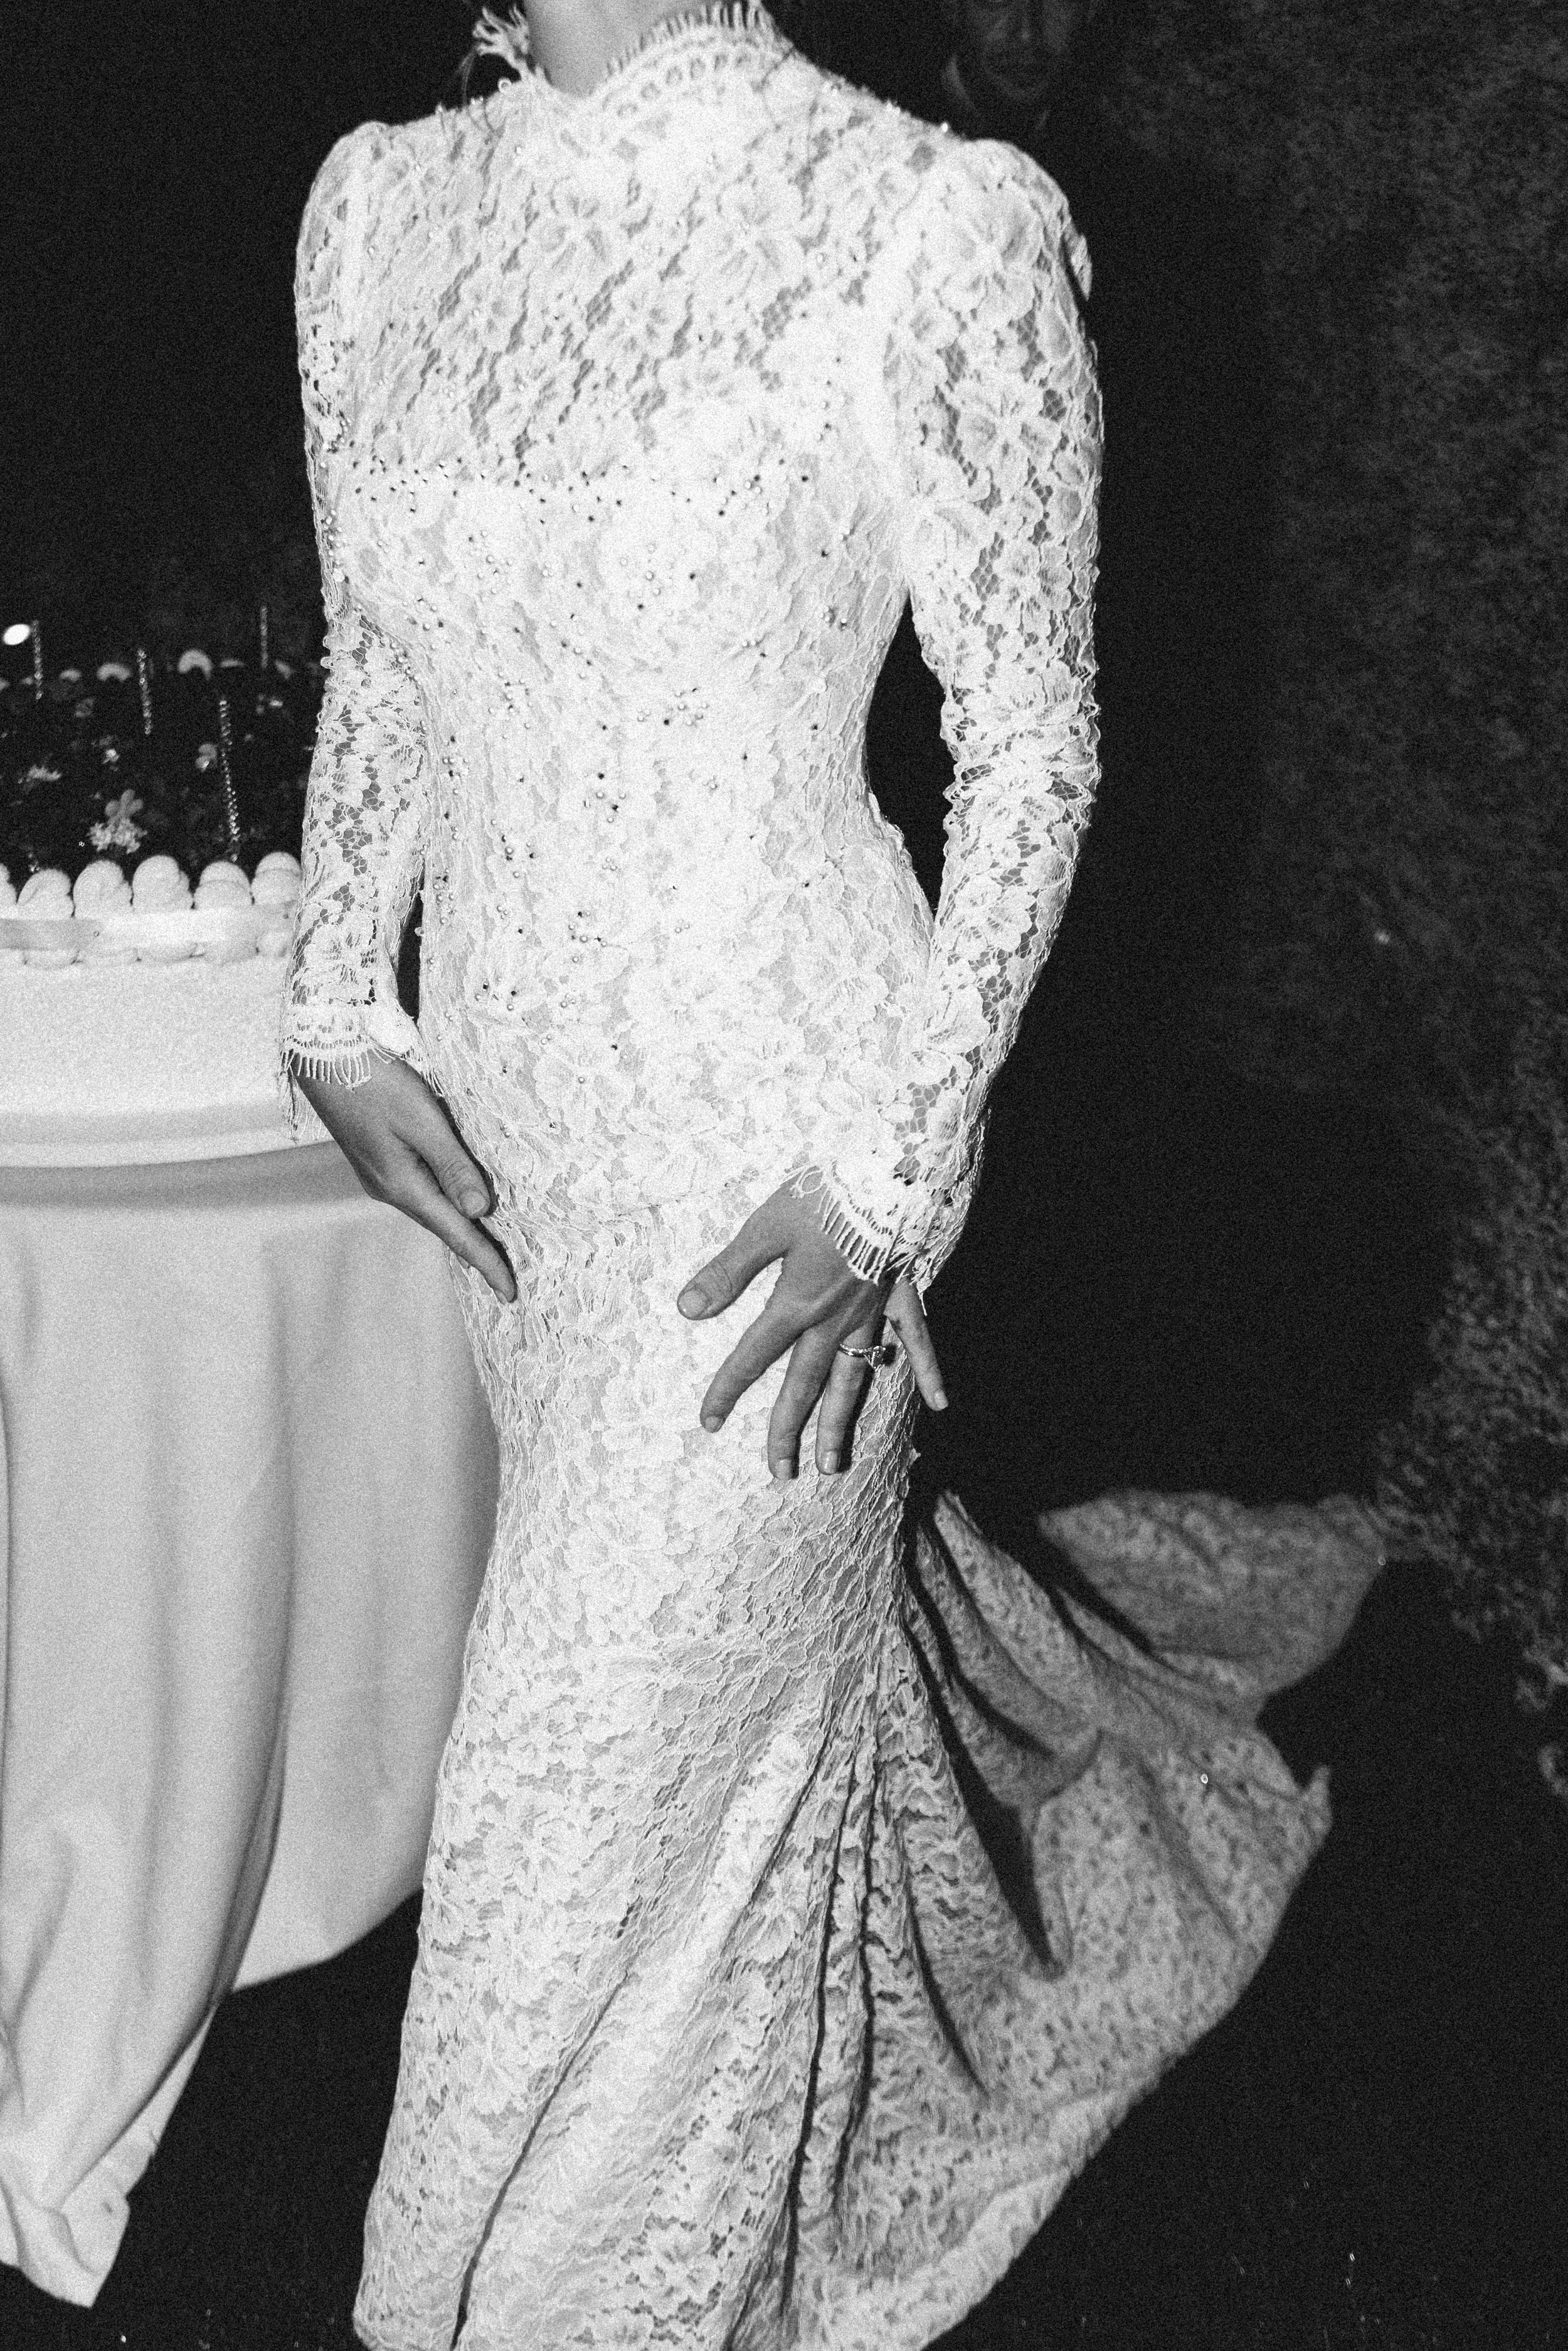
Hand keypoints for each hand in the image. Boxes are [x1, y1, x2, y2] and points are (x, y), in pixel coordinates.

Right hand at [292, 1053, 516, 1303]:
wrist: (326, 1059)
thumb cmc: (376, 1083)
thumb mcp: (422, 1120)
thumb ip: (453, 1165)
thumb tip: (478, 1211)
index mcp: (403, 1185)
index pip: (457, 1234)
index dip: (487, 1262)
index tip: (510, 1293)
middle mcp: (391, 1189)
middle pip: (445, 1227)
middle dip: (478, 1252)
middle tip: (508, 1278)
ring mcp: (382, 1178)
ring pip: (433, 1209)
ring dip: (462, 1229)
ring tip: (492, 1248)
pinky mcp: (381, 1162)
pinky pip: (423, 1191)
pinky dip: (446, 1204)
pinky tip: (459, 1203)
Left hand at [677, 1178, 946, 1480]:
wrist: (889, 1173)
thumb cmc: (825, 1195)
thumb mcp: (765, 1226)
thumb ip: (729, 1270)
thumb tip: (688, 1308)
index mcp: (795, 1303)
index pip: (753, 1357)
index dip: (727, 1390)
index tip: (708, 1423)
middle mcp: (832, 1318)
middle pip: (804, 1385)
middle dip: (787, 1430)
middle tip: (779, 1472)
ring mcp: (871, 1311)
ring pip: (853, 1378)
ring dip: (841, 1423)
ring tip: (832, 1465)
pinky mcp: (902, 1294)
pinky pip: (917, 1340)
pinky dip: (927, 1371)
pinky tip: (939, 1404)